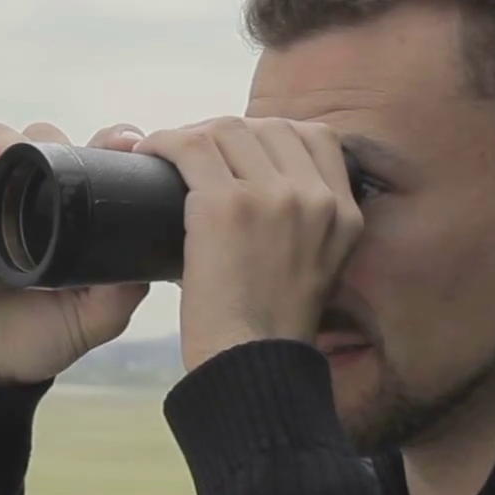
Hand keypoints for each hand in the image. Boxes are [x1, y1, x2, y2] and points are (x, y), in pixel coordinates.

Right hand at [0, 122, 151, 384]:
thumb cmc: (39, 341)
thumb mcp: (94, 320)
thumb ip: (121, 291)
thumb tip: (145, 253)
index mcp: (68, 215)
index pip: (89, 161)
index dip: (108, 142)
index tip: (126, 143)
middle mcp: (26, 201)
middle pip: (39, 143)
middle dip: (49, 139)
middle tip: (60, 153)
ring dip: (3, 137)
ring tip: (9, 152)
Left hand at [133, 117, 362, 372]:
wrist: (252, 367)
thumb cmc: (268, 331)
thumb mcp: (318, 271)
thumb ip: (309, 228)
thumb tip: (269, 192)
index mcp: (344, 213)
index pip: (318, 138)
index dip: (271, 137)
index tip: (241, 154)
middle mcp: (315, 198)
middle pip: (268, 128)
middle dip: (228, 133)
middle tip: (197, 153)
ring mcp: (272, 197)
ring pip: (226, 130)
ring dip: (192, 135)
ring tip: (170, 154)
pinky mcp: (225, 205)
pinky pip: (190, 148)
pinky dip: (163, 144)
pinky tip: (149, 155)